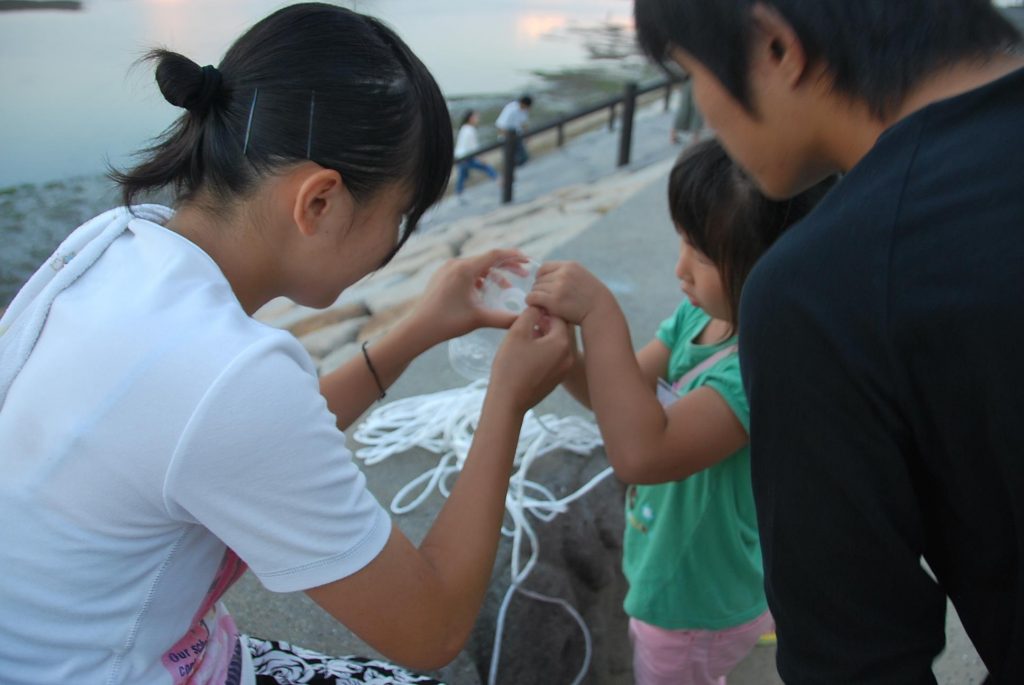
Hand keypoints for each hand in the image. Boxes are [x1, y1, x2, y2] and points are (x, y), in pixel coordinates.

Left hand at [411, 249, 529, 345]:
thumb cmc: (447, 322)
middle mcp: (455, 264)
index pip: (495, 255)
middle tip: (524, 274)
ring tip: (506, 289)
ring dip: (494, 275)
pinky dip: (480, 279)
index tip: (528, 260)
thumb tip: (525, 320)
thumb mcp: (479, 319)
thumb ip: (504, 318)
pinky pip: (466, 272)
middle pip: (487, 259)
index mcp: (465, 269)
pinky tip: (486, 292)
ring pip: (477, 266)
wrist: (418, 328)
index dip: (514, 256)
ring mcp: (447, 269)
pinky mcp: (442, 276)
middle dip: (507, 266)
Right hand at [489, 307, 573, 413]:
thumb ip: (530, 314)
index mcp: (562, 342)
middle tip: (526, 323)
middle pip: (559, 330)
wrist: (508, 401)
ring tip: (525, 338)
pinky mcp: (557, 379)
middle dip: (544, 323)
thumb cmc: (511, 366)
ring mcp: (564, 369)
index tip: (529, 310)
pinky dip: (544, 351)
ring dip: (543, 337)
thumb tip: (538, 306)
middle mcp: (569, 356)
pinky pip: (554, 358)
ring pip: (556, 344)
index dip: (543, 309)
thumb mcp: (517, 333)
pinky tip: (527, 354)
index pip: (558, 316)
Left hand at [526, 261, 611, 325]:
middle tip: (546, 300)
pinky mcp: (553, 300)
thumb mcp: (580, 277)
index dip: (541, 277)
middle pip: (538, 279)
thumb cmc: (590, 298)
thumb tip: (541, 277)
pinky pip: (532, 298)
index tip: (545, 287)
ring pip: (535, 289)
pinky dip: (532, 303)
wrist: (600, 311)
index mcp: (569, 266)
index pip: (544, 267)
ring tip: (546, 305)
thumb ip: (564, 274)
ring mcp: (558, 286)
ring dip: (537, 297)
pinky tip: (539, 308)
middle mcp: (563, 273)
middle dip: (540, 289)